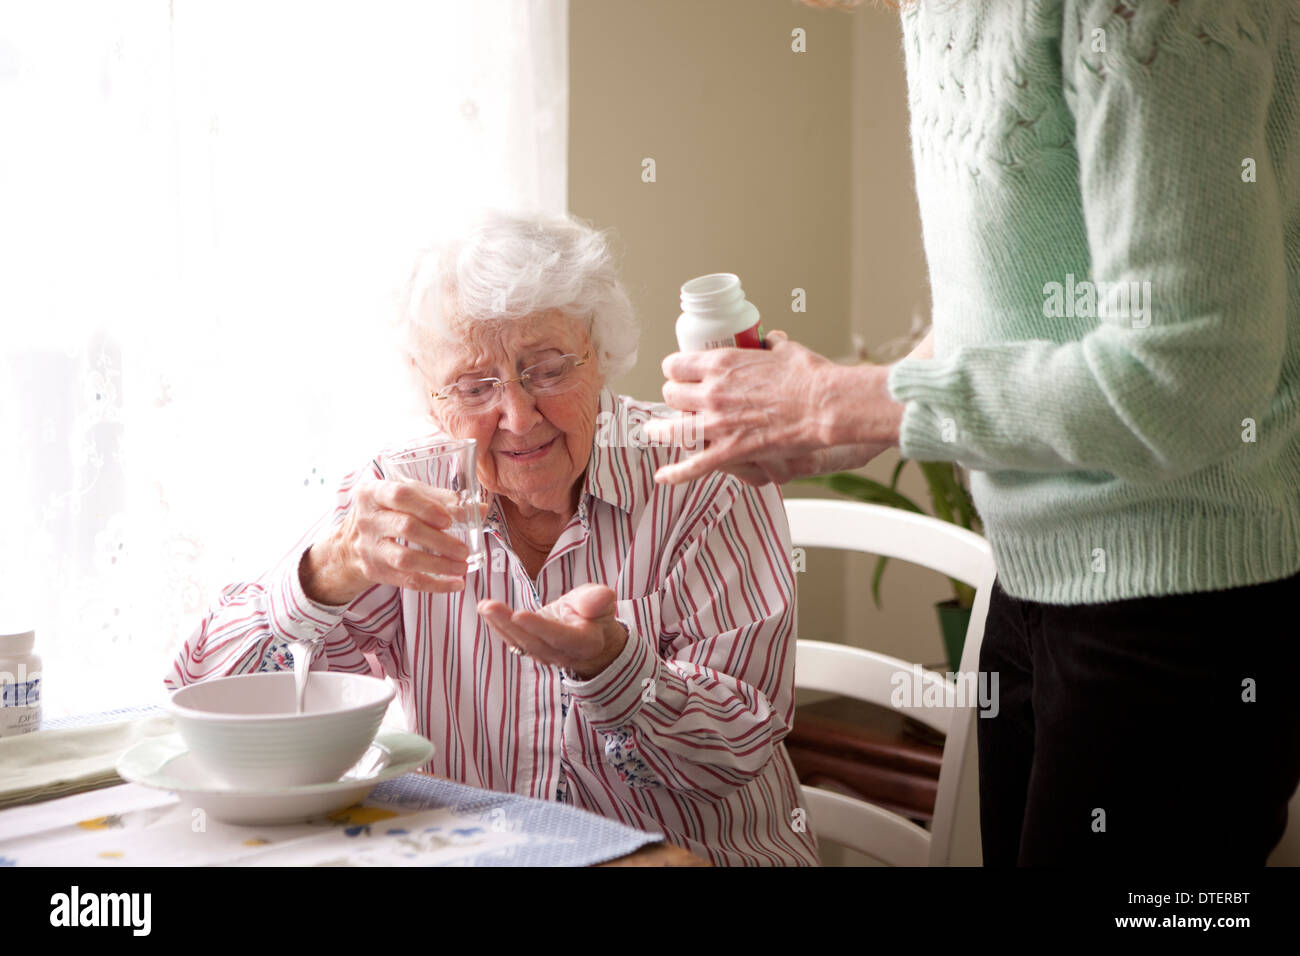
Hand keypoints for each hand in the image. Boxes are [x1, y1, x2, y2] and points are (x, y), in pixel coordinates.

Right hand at [300, 478, 479, 604]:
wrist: (349, 544)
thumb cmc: (388, 512)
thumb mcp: (407, 497)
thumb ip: (442, 499)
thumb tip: (480, 508)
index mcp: (374, 492)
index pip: (400, 495)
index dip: (427, 507)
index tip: (449, 520)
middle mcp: (367, 519)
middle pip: (406, 528)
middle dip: (440, 540)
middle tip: (464, 549)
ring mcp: (369, 547)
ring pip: (406, 559)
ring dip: (439, 565)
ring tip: (462, 566)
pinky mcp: (376, 571)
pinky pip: (408, 581)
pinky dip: (435, 584)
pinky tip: (455, 583)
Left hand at [477, 583, 628, 679]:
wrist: (593, 637)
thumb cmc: (595, 614)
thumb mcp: (603, 601)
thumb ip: (598, 600)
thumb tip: (600, 597)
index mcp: (584, 642)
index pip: (558, 636)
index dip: (538, 627)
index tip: (518, 614)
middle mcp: (562, 654)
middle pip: (533, 642)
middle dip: (508, 624)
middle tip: (489, 606)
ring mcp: (545, 655)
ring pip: (520, 643)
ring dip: (499, 625)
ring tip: (484, 606)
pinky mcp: (532, 650)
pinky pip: (514, 641)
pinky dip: (498, 627)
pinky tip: (486, 612)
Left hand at [644, 329, 901, 484]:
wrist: (825, 406)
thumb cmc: (809, 377)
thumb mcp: (785, 350)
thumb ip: (770, 344)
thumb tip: (770, 339)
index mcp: (720, 364)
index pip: (675, 365)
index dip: (675, 370)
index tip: (679, 374)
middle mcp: (711, 392)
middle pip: (671, 395)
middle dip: (674, 397)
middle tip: (679, 401)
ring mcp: (718, 424)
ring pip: (672, 428)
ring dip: (661, 429)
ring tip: (655, 431)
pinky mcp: (730, 451)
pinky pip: (694, 466)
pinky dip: (675, 474)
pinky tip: (662, 476)